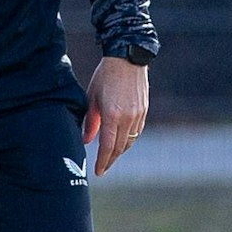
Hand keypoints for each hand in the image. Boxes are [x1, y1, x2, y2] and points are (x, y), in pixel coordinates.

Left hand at [83, 55, 148, 176]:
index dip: (103, 161)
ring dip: (120, 151)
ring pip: (130, 141)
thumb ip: (90, 122)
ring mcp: (138, 114)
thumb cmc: (104, 77)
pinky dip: (129, 140)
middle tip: (102, 168)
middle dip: (111, 160)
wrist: (127, 59)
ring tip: (110, 157)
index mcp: (113, 115)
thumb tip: (86, 141)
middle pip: (120, 147)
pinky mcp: (144, 110)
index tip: (98, 172)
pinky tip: (121, 142)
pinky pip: (137, 131)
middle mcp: (128, 118)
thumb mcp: (91, 98)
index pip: (108, 146)